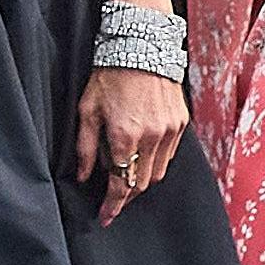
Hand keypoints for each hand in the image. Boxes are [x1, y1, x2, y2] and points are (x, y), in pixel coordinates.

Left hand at [70, 62, 188, 228]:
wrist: (141, 46)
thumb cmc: (110, 75)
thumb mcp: (88, 110)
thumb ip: (86, 148)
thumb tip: (84, 176)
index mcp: (125, 136)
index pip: (120, 184)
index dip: (113, 205)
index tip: (106, 217)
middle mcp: (151, 137)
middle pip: (140, 183)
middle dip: (126, 196)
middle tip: (113, 201)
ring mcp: (169, 130)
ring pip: (157, 172)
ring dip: (141, 180)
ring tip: (127, 177)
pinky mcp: (180, 122)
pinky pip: (169, 154)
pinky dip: (156, 162)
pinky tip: (143, 157)